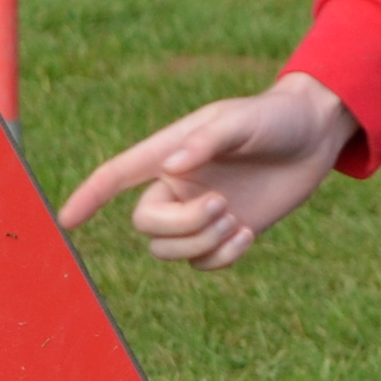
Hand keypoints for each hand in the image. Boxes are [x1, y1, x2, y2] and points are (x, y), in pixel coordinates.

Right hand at [58, 72, 358, 268]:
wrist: (315, 134)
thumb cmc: (275, 117)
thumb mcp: (243, 120)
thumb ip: (206, 141)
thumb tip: (170, 167)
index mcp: (169, 151)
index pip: (116, 175)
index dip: (88, 196)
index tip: (65, 222)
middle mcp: (177, 184)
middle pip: (145, 225)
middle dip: (181, 227)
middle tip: (223, 207)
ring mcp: (199, 210)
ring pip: (170, 250)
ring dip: (201, 244)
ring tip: (237, 221)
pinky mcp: (225, 230)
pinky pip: (203, 263)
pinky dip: (221, 257)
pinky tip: (247, 236)